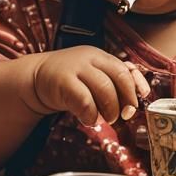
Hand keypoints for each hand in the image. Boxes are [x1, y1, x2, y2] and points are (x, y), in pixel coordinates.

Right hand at [29, 46, 148, 126]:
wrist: (36, 77)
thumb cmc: (69, 81)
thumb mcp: (91, 76)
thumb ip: (110, 83)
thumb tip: (133, 104)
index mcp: (99, 56)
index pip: (125, 69)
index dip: (136, 87)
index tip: (139, 101)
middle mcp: (89, 58)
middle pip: (119, 77)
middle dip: (126, 100)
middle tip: (124, 115)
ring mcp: (75, 68)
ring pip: (105, 89)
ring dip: (110, 109)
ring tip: (105, 119)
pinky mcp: (62, 81)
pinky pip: (85, 100)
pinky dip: (91, 114)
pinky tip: (88, 119)